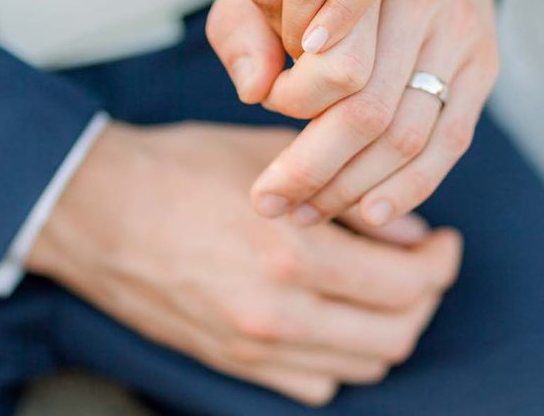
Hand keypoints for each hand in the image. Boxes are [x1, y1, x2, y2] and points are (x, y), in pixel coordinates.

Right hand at [27, 122, 461, 405]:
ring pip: (361, 366)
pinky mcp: (232, 362)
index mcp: (294, 250)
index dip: (441, 264)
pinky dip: (341, 355)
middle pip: (396, 335)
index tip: (443, 242)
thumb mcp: (272, 158)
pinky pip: (315, 385)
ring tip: (384, 287)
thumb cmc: (183, 168)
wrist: (100, 208)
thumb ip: (349, 197)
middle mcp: (279, 311)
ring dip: (387, 328)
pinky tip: (333, 314)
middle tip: (422, 264)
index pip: (407, 285)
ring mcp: (254, 347)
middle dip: (424, 298)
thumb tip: (409, 231)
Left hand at [206, 0, 497, 226]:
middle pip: (369, 111)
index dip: (291, 102)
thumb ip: (243, 21)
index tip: (263, 105)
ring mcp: (464, 35)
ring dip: (351, 187)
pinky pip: (451, 141)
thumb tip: (251, 90)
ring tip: (304, 211)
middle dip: (311, 169)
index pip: (333, 64)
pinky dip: (410, 185)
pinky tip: (370, 211)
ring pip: (407, 136)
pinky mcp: (484, 65)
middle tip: (266, 202)